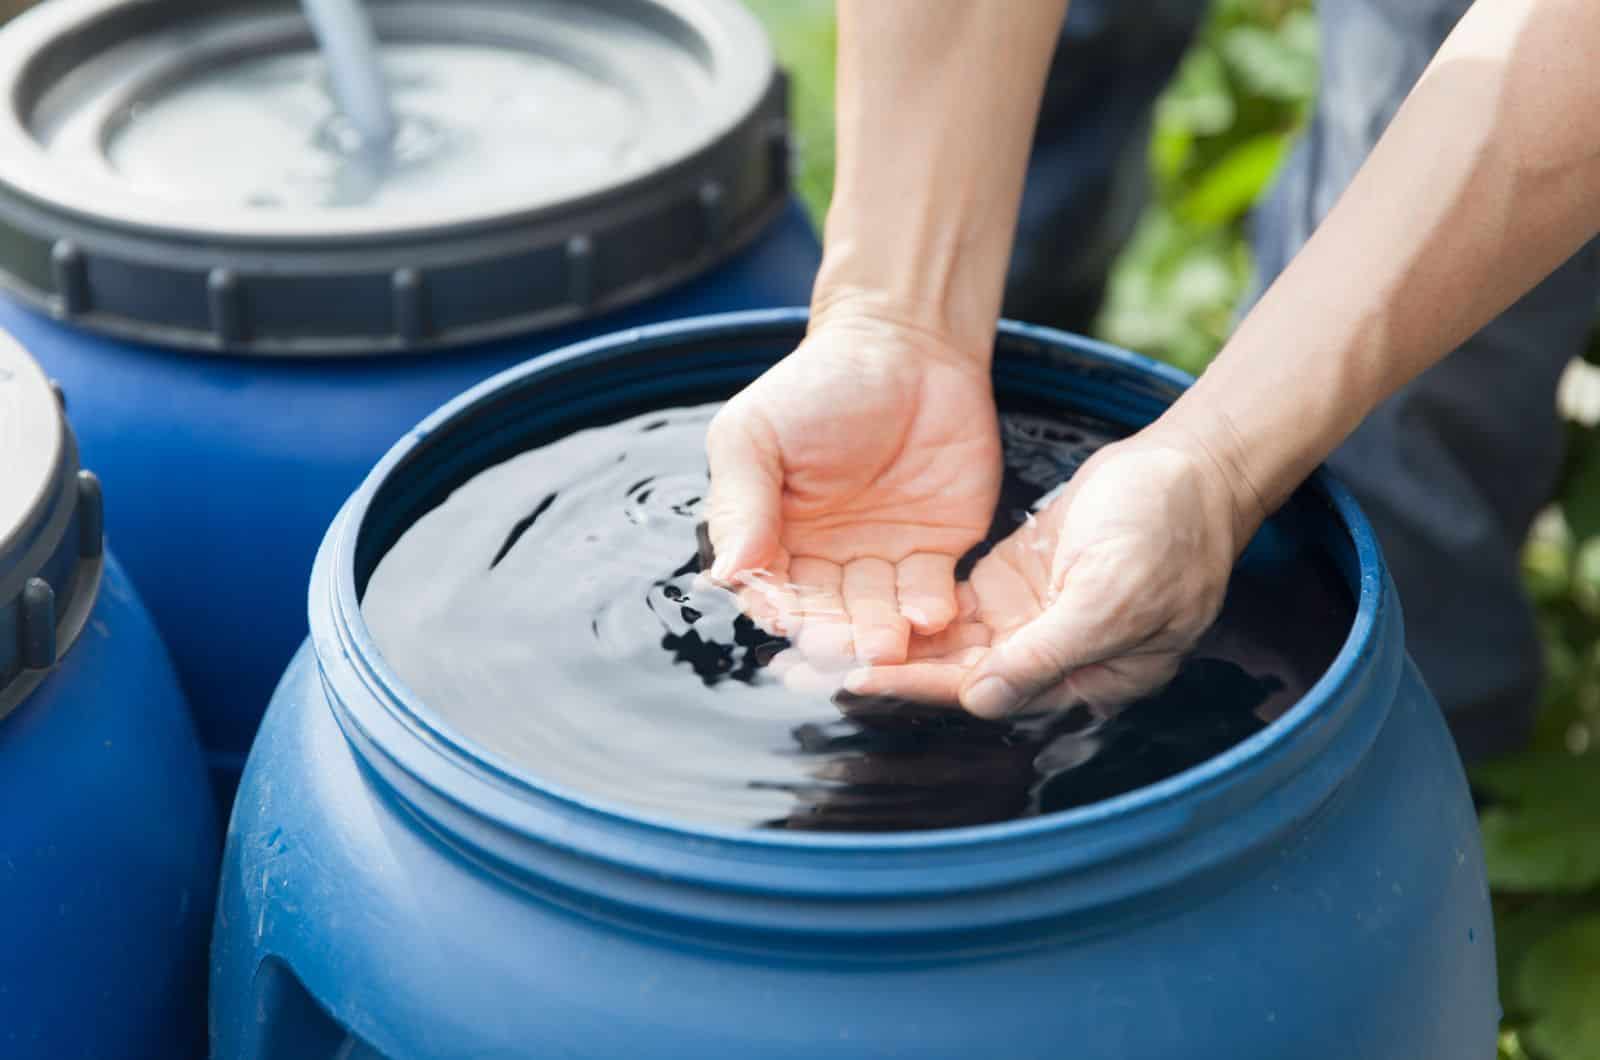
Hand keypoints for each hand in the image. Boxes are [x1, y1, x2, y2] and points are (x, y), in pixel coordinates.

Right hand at [704, 310, 1001, 664]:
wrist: (906, 344)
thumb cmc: (819, 383)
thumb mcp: (756, 433)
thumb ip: (740, 501)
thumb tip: (726, 572)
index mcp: (774, 536)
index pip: (771, 588)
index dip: (778, 607)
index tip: (787, 620)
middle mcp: (826, 558)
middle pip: (826, 613)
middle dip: (834, 634)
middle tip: (844, 648)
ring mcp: (883, 558)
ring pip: (878, 614)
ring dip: (881, 633)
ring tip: (888, 643)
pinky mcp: (936, 551)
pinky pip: (931, 593)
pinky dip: (930, 610)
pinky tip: (931, 617)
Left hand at [841, 429, 1250, 717]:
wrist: (1191, 467)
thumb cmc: (1168, 530)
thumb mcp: (1112, 595)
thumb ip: (1047, 652)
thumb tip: (982, 700)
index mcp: (1084, 678)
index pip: (988, 689)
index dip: (921, 686)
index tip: (856, 680)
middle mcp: (1050, 661)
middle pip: (958, 675)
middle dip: (888, 671)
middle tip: (811, 665)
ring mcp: (1031, 622)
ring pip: (950, 645)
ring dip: (890, 645)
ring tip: (821, 640)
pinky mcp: (1014, 586)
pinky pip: (955, 609)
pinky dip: (912, 610)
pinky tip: (858, 604)